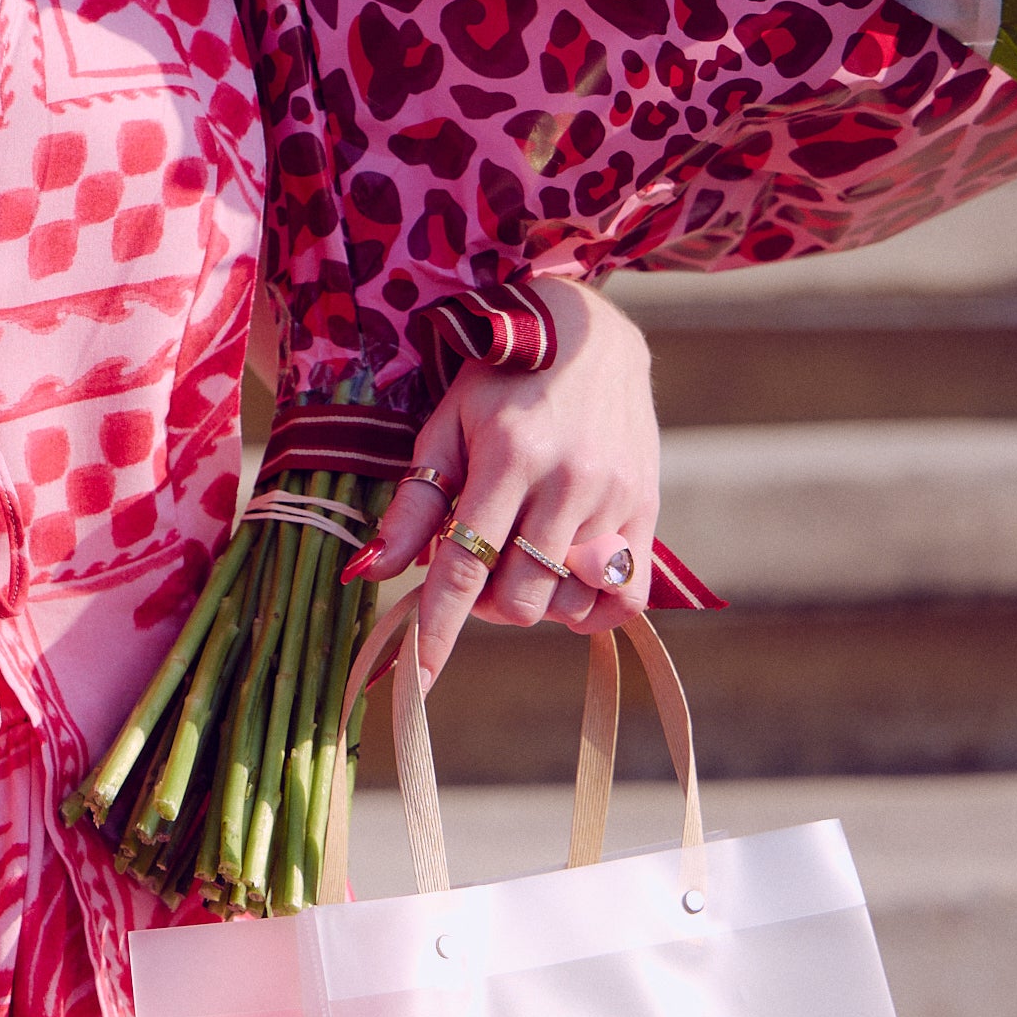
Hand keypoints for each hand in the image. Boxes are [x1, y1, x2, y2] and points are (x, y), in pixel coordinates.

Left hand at [352, 280, 657, 686]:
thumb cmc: (499, 381)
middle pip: (518, 599)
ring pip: (566, 603)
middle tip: (476, 564)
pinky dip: (589, 607)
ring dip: (531, 598)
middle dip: (483, 602)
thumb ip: (414, 505)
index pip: (466, 567)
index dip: (438, 631)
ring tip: (519, 553)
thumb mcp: (445, 427)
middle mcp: (569, 482)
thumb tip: (368, 572)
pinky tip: (563, 575)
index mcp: (508, 457)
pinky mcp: (649, 506)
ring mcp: (616, 497)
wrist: (590, 335)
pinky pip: (625, 597)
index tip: (416, 681)